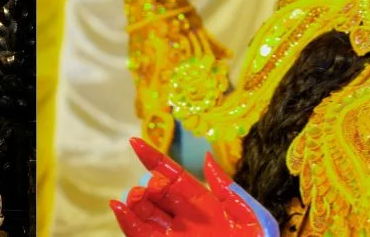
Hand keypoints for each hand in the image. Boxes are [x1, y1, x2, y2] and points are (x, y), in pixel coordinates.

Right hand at [111, 138, 278, 236]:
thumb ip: (228, 190)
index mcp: (205, 204)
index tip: (133, 142)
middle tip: (152, 190)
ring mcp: (172, 236)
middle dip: (148, 186)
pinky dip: (126, 222)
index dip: (155, 159)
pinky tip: (119, 209)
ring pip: (144, 214)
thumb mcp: (250, 217)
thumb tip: (206, 157)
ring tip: (136, 199)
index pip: (175, 176)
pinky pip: (139, 235)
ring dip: (134, 202)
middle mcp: (185, 219)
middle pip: (156, 195)